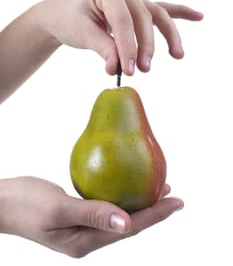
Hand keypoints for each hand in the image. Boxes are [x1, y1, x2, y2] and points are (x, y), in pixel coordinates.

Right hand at [0, 176, 182, 257]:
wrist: (2, 202)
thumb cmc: (24, 204)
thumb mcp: (57, 209)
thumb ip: (92, 214)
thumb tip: (127, 223)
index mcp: (85, 241)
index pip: (129, 228)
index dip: (156, 215)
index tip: (177, 202)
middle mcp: (88, 237)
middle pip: (129, 224)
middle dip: (154, 211)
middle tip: (175, 196)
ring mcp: (83, 227)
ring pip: (120, 215)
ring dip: (141, 204)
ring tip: (159, 190)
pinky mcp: (78, 214)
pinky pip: (107, 206)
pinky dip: (123, 196)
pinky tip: (127, 186)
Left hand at [36, 0, 202, 75]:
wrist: (61, 15)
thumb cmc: (67, 20)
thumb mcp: (81, 33)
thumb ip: (103, 48)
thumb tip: (120, 68)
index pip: (122, 19)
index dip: (127, 46)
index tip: (128, 70)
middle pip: (143, 17)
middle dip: (145, 46)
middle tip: (143, 70)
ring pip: (156, 15)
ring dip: (168, 36)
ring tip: (177, 55)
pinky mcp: (135, 7)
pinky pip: (160, 9)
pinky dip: (179, 13)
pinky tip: (198, 16)